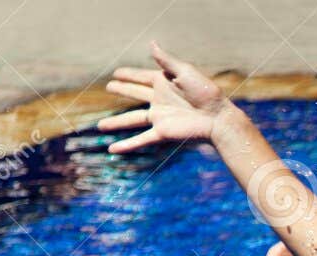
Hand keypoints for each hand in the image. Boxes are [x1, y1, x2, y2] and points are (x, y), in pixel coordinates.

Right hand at [100, 42, 227, 151]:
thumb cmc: (204, 91)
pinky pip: (140, 139)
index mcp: (164, 82)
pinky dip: (126, 145)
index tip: (116, 73)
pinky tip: (113, 149)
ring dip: (116, 123)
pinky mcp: (161, 132)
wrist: (216, 117)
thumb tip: (151, 43)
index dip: (129, 75)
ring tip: (101, 125)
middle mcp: (159, 100)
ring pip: (132, 120)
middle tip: (109, 87)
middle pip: (135, 94)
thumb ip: (166, 60)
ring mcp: (159, 117)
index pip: (141, 77)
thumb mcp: (184, 71)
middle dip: (123, 90)